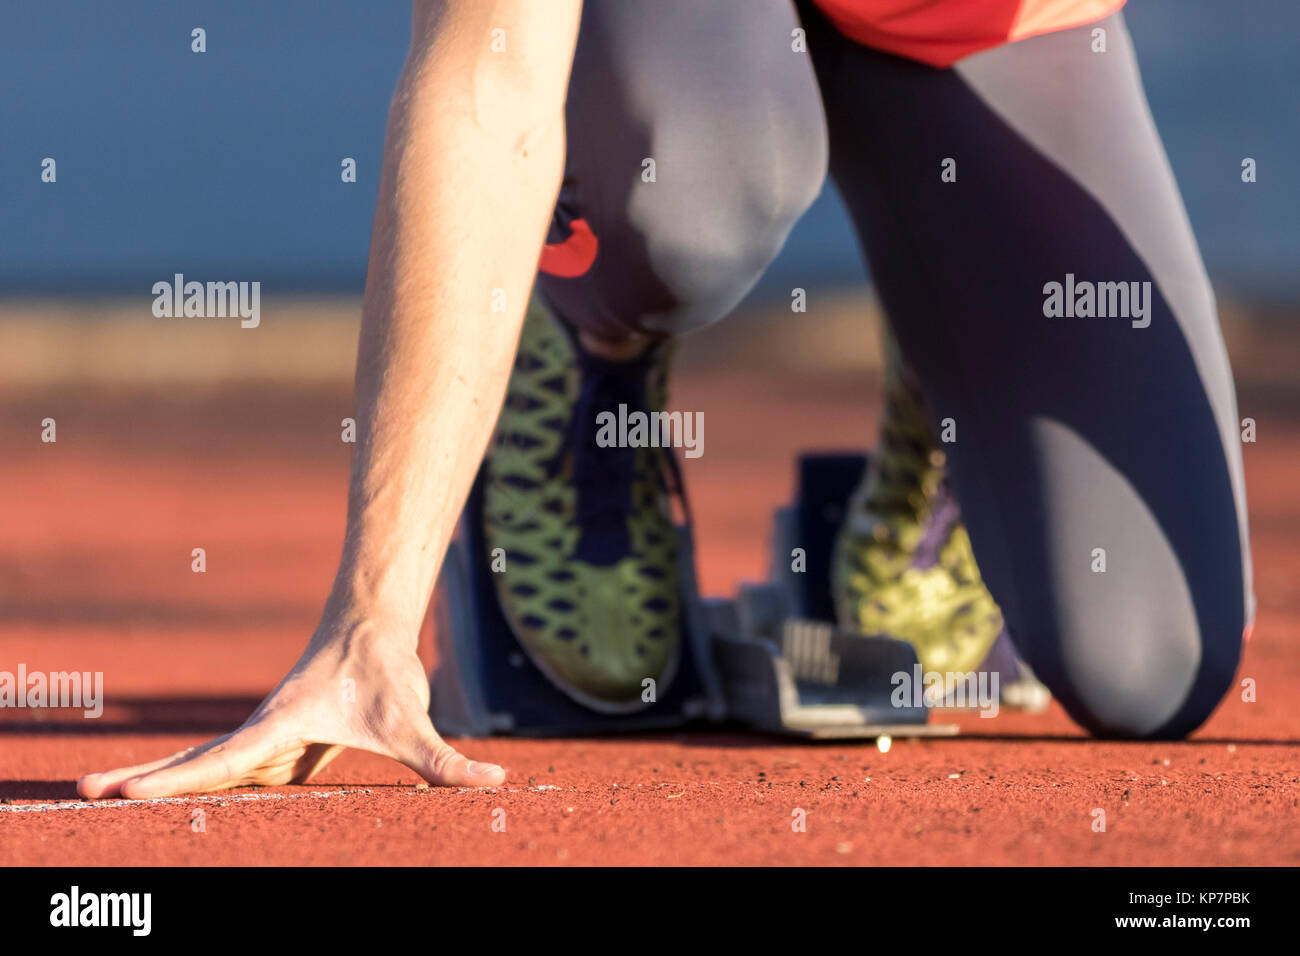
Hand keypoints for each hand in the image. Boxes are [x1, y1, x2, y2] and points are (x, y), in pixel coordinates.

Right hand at [77, 624, 505, 798]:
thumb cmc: (388, 673)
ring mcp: (267, 737)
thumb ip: (448, 763)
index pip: (221, 761)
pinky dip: (194, 780)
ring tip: (103, 792)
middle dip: (141, 776)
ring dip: (159, 778)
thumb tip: (494, 784)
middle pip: (195, 761)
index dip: (175, 779)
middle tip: (83, 791)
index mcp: (280, 727)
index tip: (125, 791)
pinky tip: (171, 793)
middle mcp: (263, 731)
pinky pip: (231, 768)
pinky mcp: (279, 743)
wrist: (374, 626)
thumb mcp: (416, 725)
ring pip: (206, 762)